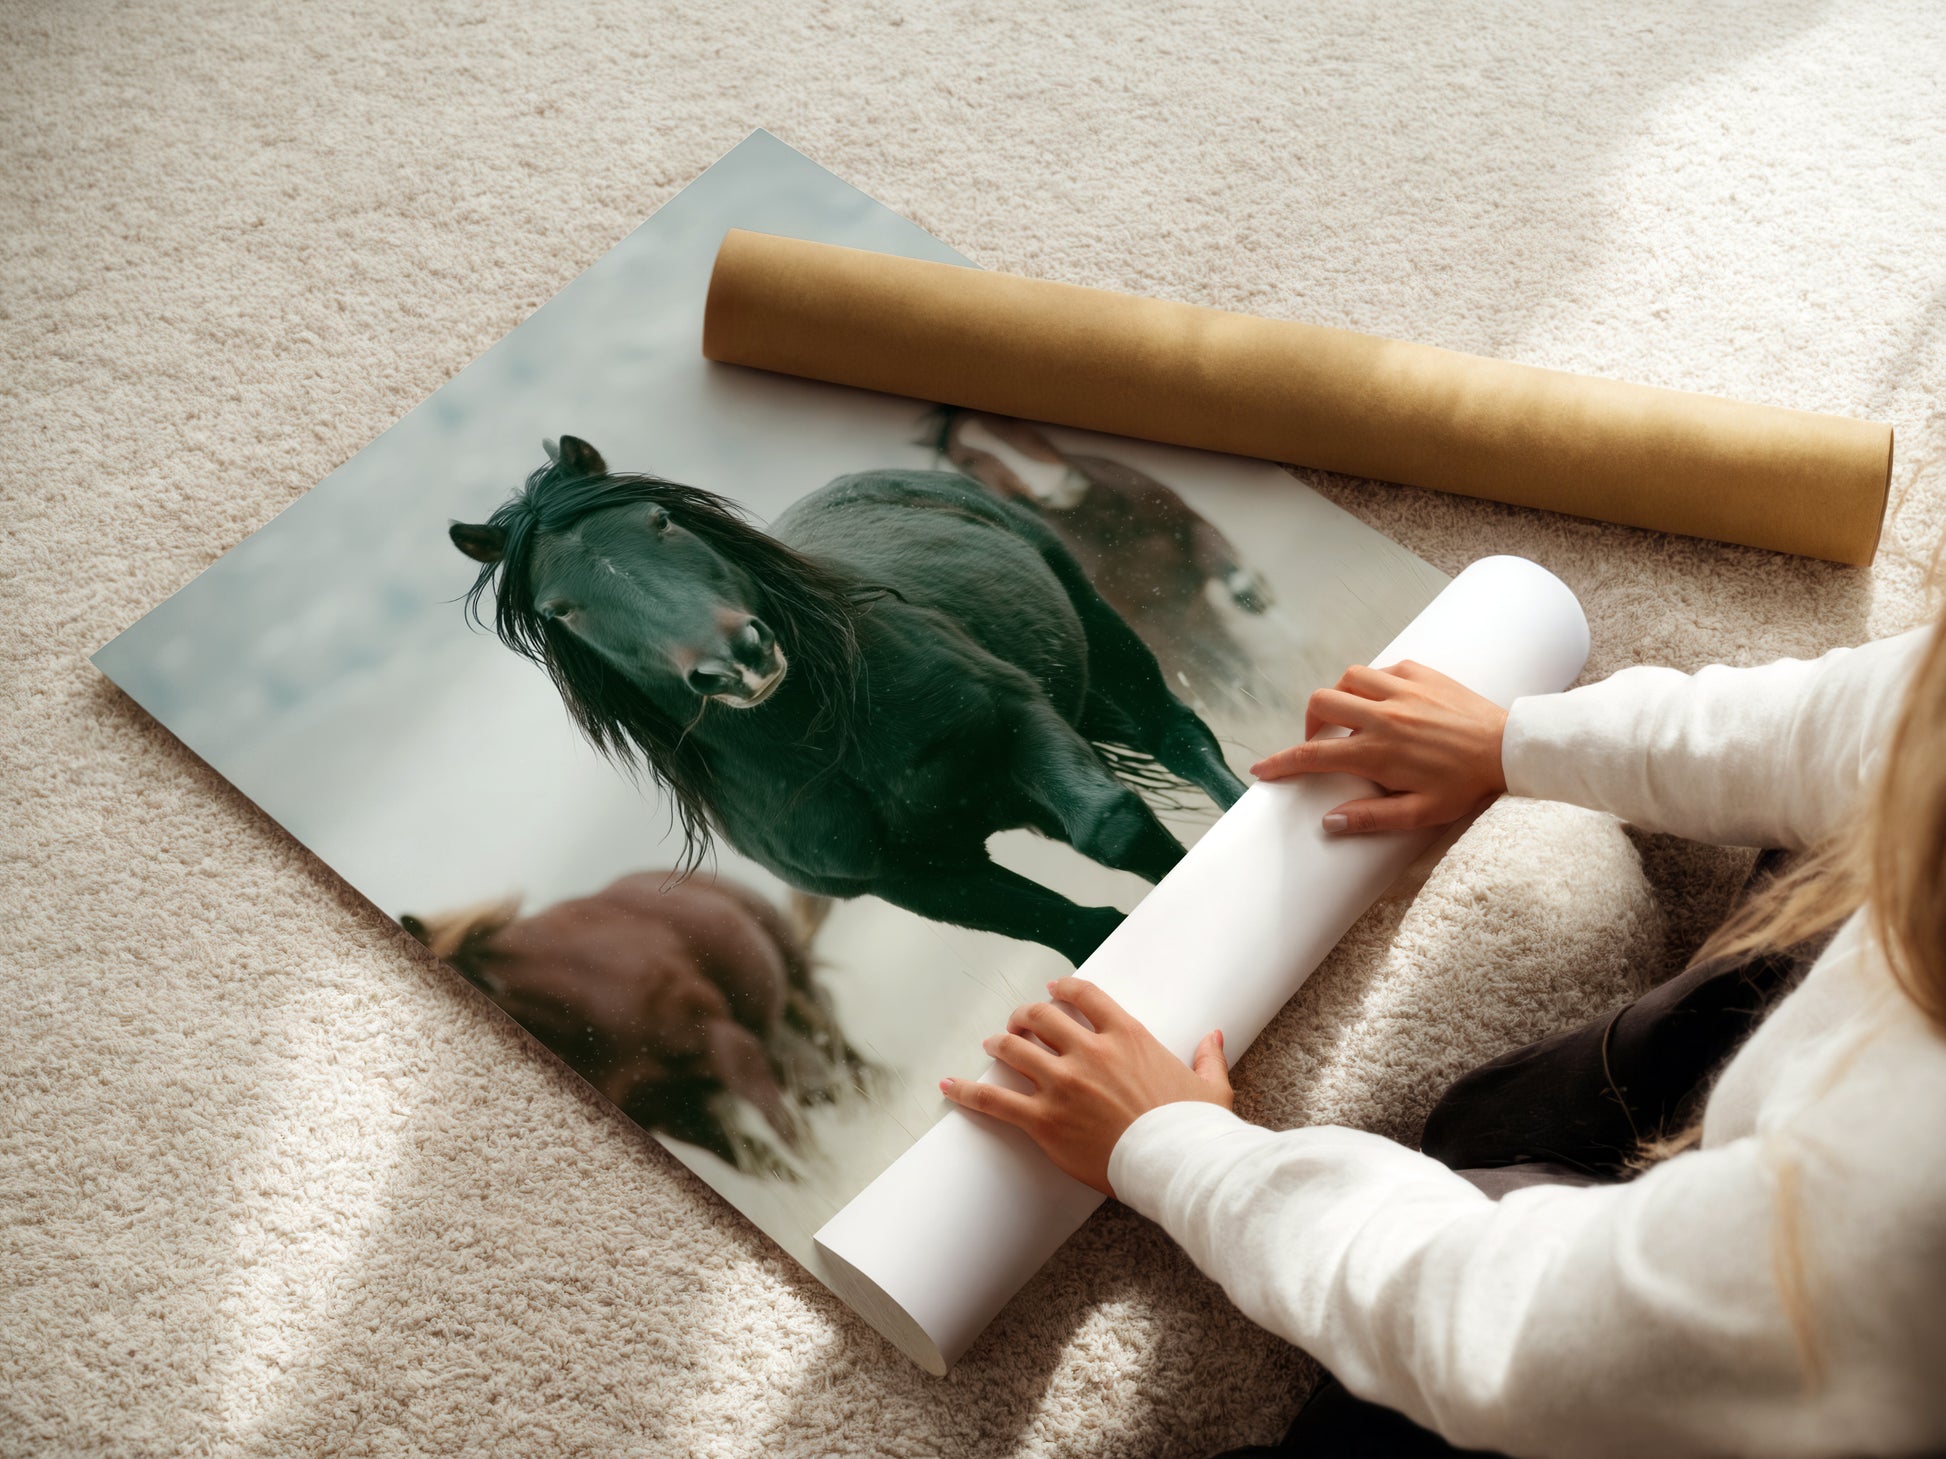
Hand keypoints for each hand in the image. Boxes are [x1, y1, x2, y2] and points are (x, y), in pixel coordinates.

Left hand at [939, 976, 1231, 1196]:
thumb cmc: (1195, 1129)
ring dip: (999, 1043)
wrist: (1178, 1165)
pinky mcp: (1044, 1120)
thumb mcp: (1210, 1087)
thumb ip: (1207, 1057)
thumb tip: (1214, 1036)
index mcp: (1127, 1036)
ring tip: (991, 1044)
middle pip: (1041, 1017)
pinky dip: (968, 1091)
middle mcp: (1089, 1052)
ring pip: (1014, 1049)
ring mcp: (1063, 1084)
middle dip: (1025, 1016)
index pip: (1084, 996)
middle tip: (1018, 1022)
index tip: (1052, 991)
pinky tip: (949, 1086)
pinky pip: (995, 1100)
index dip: (1062, 989)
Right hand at [1250, 660, 1507, 833]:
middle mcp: (1383, 715)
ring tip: (1351, 717)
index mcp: (1378, 752)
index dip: (1281, 763)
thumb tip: (1329, 822)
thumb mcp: (1421, 813)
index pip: (1313, 756)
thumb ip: (1372, 818)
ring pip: (1348, 678)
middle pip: (1321, 703)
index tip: (1261, 769)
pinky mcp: (1421, 673)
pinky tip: (1385, 701)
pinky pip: (1383, 669)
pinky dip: (1374, 683)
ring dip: (1340, 697)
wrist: (1509, 749)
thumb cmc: (1466, 785)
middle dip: (1310, 723)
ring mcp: (1402, 690)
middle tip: (1322, 742)